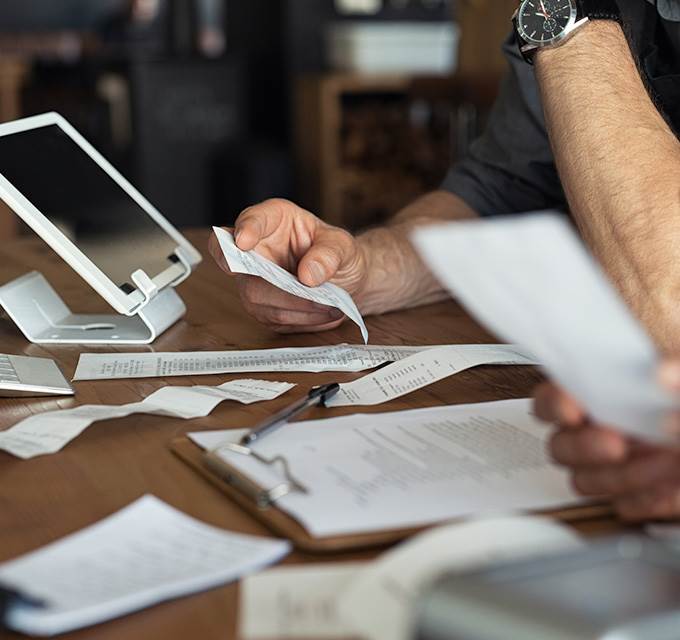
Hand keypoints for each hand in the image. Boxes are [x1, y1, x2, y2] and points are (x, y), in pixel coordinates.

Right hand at [209, 199, 367, 333]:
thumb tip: (308, 275)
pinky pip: (273, 319)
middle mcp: (256, 250)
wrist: (346, 280)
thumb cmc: (338, 253)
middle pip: (244, 269)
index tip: (244, 242)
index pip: (250, 220)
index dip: (245, 230)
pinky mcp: (263, 308)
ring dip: (296, 308)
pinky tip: (323, 313)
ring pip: (257, 300)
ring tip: (329, 307)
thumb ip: (329, 254)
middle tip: (314, 292)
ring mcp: (254, 281)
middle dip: (278, 287)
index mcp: (273, 220)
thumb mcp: (343, 245)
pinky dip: (301, 320)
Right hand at [534, 362, 679, 521]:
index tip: (574, 410)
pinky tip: (673, 484)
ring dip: (623, 477)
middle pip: (559, 445)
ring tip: (664, 463)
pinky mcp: (637, 495)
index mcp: (607, 390)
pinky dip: (649, 499)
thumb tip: (660, 374)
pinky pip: (623, 507)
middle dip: (585, 447)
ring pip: (585, 481)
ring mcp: (617, 464)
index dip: (554, 404)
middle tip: (617, 443)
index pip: (553, 397)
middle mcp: (604, 427)